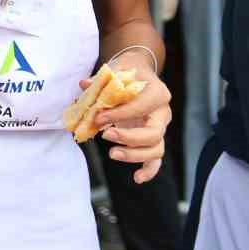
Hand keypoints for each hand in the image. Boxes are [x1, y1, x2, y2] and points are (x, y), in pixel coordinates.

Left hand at [88, 59, 171, 183]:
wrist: (138, 74)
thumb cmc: (126, 73)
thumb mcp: (114, 71)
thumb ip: (101, 80)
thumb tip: (85, 84)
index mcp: (157, 93)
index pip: (142, 107)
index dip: (120, 114)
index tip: (98, 117)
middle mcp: (163, 112)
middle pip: (153, 133)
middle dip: (129, 138)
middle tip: (106, 135)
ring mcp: (160, 128)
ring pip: (156, 149)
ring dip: (134, 155)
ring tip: (112, 154)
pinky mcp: (153, 139)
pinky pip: (156, 159)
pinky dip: (149, 170)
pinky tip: (137, 178)